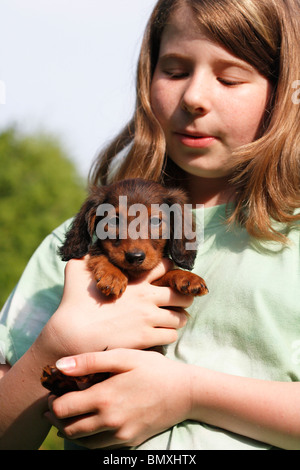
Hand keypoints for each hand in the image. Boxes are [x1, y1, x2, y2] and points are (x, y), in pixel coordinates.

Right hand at [42, 257, 191, 357]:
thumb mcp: (76, 270)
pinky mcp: (146, 339)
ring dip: (178, 318)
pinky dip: (169, 334)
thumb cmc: (73, 302)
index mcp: (136, 281)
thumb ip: (87, 258)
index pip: (167, 268)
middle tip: (179, 301)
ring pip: (181, 317)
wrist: (71, 335)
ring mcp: (148, 319)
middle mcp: (147, 298)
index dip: (170, 272)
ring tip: (172, 320)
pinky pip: (171, 336)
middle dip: (184, 297)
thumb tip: (88, 249)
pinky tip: (161, 334)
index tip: (168, 278)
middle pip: (182, 294)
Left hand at [45, 349, 192, 447]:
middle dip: (57, 417)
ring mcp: (119, 435)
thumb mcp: (124, 357)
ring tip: (69, 415)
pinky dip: (88, 438)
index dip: (53, 401)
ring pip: (82, 441)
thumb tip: (59, 366)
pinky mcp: (129, 442)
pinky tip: (90, 424)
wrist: (185, 392)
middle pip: (68, 429)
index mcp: (104, 398)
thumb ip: (90, 361)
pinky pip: (99, 447)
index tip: (56, 392)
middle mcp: (109, 421)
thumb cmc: (154, 369)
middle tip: (56, 404)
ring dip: (69, 430)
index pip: (62, 409)